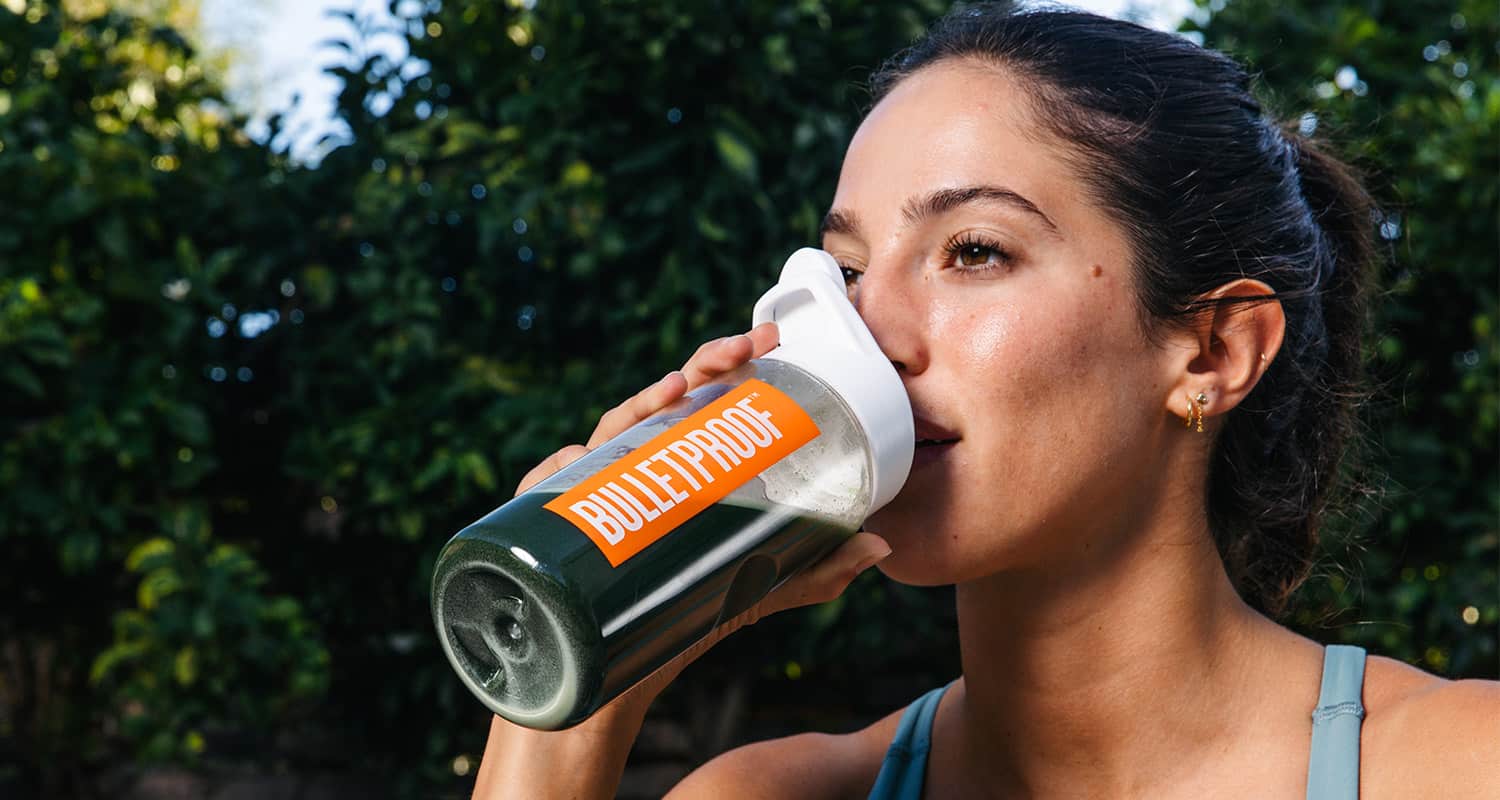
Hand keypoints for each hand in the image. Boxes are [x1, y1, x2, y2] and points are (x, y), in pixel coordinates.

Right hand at [472, 322, 891, 799]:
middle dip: (699, 366)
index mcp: (678, 466)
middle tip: (742, 351)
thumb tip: (880, 546)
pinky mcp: (548, 529)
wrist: (613, 684)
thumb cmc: (679, 618)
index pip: (702, 399)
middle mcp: (633, 467)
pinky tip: (579, 463)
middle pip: (660, 402)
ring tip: (675, 394)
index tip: (769, 341)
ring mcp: (589, 493)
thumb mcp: (755, 591)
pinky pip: (546, 488)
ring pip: (607, 433)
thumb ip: (815, 570)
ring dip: (637, 405)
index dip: (729, 361)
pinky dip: (558, 470)